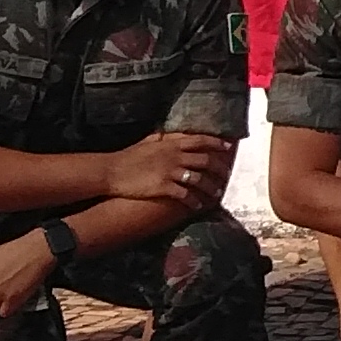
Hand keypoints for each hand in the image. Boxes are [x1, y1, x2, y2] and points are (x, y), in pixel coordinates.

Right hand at [105, 131, 232, 207]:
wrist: (112, 171)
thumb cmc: (128, 157)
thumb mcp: (147, 142)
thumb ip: (162, 138)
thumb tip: (169, 134)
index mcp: (171, 144)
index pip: (200, 140)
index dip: (216, 143)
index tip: (228, 146)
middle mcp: (174, 156)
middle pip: (205, 160)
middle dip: (220, 169)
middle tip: (227, 175)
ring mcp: (170, 171)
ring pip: (199, 179)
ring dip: (210, 188)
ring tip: (216, 194)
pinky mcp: (164, 187)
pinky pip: (186, 195)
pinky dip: (194, 201)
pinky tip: (198, 206)